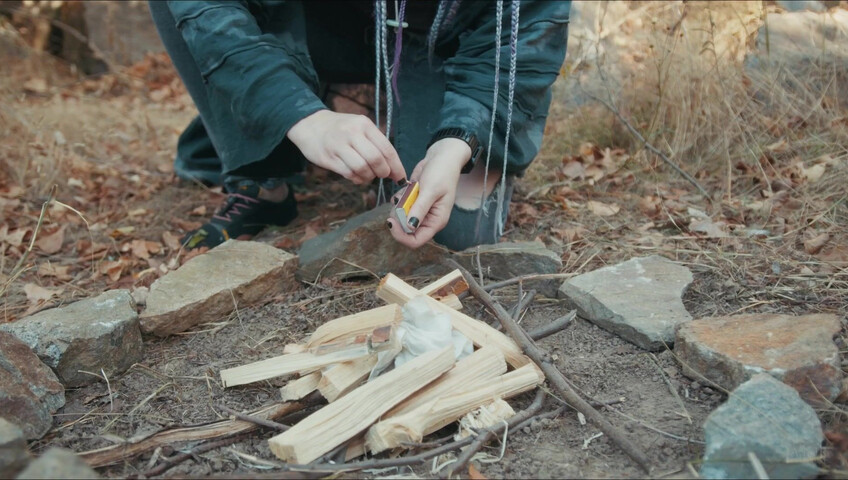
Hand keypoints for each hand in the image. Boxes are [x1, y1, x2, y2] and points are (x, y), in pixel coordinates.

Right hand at [287, 110, 406, 183]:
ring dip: (369, 177)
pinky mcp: (328, 157)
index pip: (386, 148)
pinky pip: (348, 173)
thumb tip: (394, 169)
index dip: (396, 166)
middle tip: (382, 175)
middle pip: (376, 159)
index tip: (400, 177)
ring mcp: (339, 145)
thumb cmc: (340, 129)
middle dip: (383, 172)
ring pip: (362, 168)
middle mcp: (352, 133)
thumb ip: (376, 144)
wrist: (310, 124)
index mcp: (364, 124)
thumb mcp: (359, 127)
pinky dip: (356, 179)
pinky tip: (356, 175)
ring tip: (367, 174)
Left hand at [387, 138, 470, 248]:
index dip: (401, 236)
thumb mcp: (431, 190)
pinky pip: (400, 207)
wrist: (442, 157)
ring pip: (400, 219)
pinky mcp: (413, 203)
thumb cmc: (442, 172)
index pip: (416, 241)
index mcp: (436, 221)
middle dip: (398, 218)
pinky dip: (399, 199)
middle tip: (399, 202)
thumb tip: (409, 227)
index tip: (391, 222)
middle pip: (405, 231)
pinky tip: (407, 188)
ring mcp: (420, 211)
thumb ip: (419, 208)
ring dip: (398, 207)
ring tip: (406, 192)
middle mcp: (428, 220)